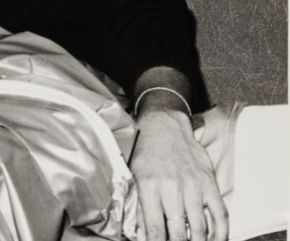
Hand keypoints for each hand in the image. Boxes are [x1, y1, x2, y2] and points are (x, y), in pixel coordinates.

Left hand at [130, 110, 227, 240]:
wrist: (164, 125)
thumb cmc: (146, 152)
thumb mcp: (135, 176)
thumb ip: (141, 206)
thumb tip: (143, 234)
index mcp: (149, 187)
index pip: (155, 228)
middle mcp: (172, 188)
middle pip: (179, 232)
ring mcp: (194, 186)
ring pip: (200, 228)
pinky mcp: (210, 183)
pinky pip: (220, 214)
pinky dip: (220, 234)